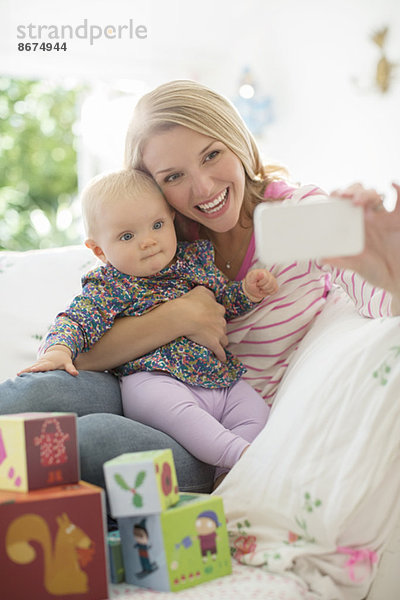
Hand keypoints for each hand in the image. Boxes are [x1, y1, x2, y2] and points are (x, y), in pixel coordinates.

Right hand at [18, 345, 77, 375]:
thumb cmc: (63, 359)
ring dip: (24, 370)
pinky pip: (30, 368)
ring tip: (18, 375)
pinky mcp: (36, 364)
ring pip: (31, 366)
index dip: (39, 368)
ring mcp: (39, 363)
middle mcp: (43, 362)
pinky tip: (18, 376)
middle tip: (20, 373)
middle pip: (35, 366)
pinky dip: (25, 371)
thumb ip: (70, 369)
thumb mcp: (68, 363)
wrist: (58, 351)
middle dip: (28, 370)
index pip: (44, 366)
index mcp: (50, 362)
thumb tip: (76, 374)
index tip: (33, 370)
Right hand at [175, 286, 227, 361]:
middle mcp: (221, 321)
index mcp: (219, 309)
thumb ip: (208, 293)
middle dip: (218, 329)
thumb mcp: (201, 291)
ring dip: (221, 342)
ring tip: (217, 345)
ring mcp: (219, 333)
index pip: (220, 314)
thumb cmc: (190, 302)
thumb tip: (211, 296)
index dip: (215, 317)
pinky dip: (221, 356)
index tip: (211, 319)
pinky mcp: (214, 344)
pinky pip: (220, 352)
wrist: (185, 316)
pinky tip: (222, 359)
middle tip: (210, 331)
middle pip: (223, 327)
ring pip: (224, 339)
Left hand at [242, 269, 278, 301]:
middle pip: (270, 283)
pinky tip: (265, 291)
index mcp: (263, 272)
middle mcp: (269, 275)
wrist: (252, 290)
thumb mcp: (250, 280)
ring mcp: (273, 280)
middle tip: (259, 287)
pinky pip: (275, 290)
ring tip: (261, 289)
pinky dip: (270, 292)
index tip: (256, 284)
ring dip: (266, 290)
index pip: (266, 278)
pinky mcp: (275, 285)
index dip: (260, 283)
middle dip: (263, 287)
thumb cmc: (251, 284)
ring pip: (273, 286)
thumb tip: (261, 273)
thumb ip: (255, 276)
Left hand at [325, 182, 399, 313]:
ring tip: (358, 202)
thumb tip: (321, 259)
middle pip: (359, 194)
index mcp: (355, 226)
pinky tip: (391, 185)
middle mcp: (369, 218)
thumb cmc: (376, 272)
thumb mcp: (356, 266)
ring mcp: (384, 217)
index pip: (345, 204)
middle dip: (352, 191)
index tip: (333, 197)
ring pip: (375, 195)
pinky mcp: (399, 220)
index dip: (339, 196)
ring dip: (366, 194)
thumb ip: (340, 262)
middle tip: (345, 197)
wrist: (397, 280)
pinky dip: (398, 190)